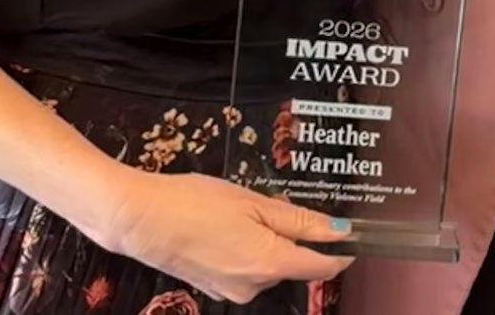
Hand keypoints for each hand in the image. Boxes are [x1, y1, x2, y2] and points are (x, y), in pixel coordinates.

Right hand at [97, 169, 353, 302]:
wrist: (140, 219)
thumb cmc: (197, 203)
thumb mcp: (254, 203)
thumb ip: (298, 221)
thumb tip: (339, 233)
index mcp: (270, 263)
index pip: (321, 267)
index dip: (340, 252)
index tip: (353, 236)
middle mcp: (254, 286)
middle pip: (292, 264)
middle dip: (294, 238)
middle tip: (275, 204)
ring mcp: (231, 290)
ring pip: (267, 266)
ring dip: (267, 242)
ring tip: (241, 210)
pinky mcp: (213, 287)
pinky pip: (244, 269)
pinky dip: (246, 249)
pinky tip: (226, 226)